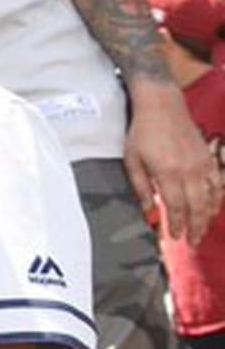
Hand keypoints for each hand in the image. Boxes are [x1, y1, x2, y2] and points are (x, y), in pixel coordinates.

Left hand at [124, 81, 221, 244]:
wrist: (162, 105)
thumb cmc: (142, 133)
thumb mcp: (132, 160)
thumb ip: (141, 188)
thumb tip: (148, 212)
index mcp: (168, 174)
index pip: (176, 208)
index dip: (177, 225)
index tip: (175, 238)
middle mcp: (189, 171)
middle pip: (197, 207)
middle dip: (195, 228)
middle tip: (192, 243)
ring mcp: (203, 164)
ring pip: (211, 198)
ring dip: (207, 217)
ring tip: (202, 231)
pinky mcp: (209, 158)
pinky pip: (218, 184)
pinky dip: (216, 199)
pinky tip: (212, 209)